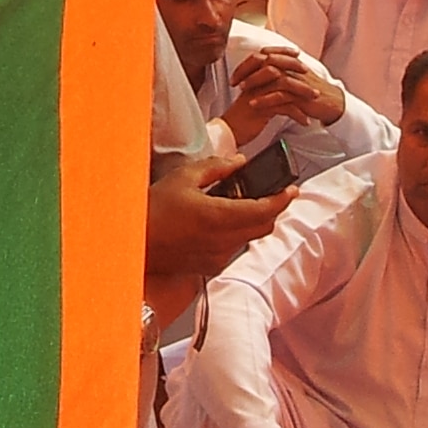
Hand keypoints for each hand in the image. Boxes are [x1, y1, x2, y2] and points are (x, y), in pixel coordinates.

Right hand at [149, 153, 293, 278]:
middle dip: (272, 210)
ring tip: (242, 204)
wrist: (136, 242)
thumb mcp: (184, 177)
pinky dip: (237, 234)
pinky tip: (221, 221)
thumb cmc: (155, 209)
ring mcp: (218, 256)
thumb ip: (216, 167)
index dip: (282, 200)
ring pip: (250, 238)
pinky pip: (234, 248)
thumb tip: (239, 161)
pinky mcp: (210, 266)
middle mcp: (223, 241)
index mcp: (219, 217)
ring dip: (254, 222)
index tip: (292, 190)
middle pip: (264, 227)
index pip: (264, 211)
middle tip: (273, 194)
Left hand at [229, 50, 348, 131]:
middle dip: (246, 70)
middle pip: (264, 60)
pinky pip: (280, 94)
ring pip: (271, 74)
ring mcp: (297, 78)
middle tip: (233, 81)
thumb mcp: (292, 78)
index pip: (263, 54)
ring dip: (253, 82)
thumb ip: (277, 72)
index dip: (246, 63)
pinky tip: (254, 105)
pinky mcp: (300, 94)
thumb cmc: (309, 91)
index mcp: (288, 60)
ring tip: (241, 90)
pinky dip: (265, 99)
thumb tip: (257, 72)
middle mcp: (292, 66)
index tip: (234, 74)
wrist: (331, 103)